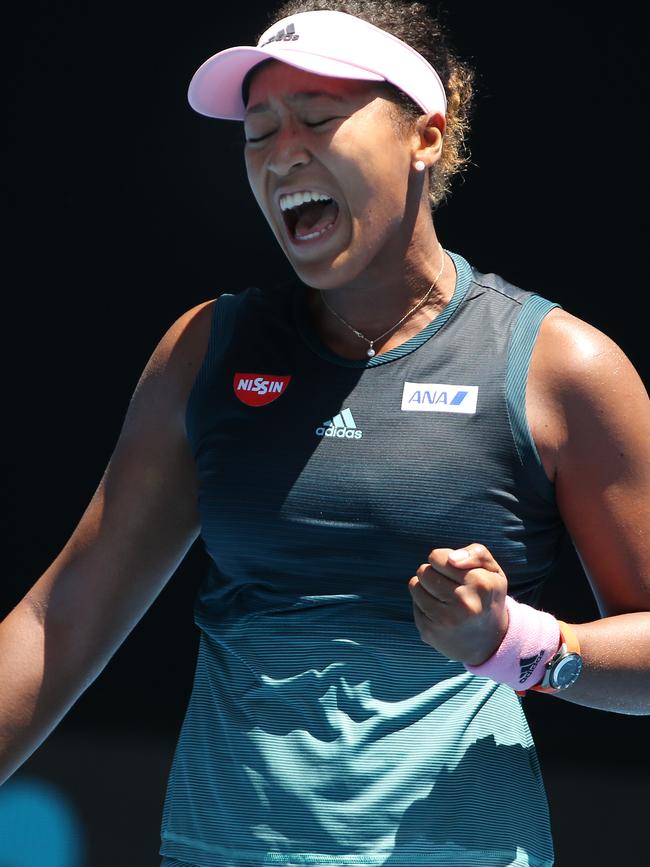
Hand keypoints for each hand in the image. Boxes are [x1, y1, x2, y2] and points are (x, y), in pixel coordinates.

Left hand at [408, 544, 509, 665]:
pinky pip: (414, 604)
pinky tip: (441, 613)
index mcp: (481, 584)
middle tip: (450, 585)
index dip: (443, 560)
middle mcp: (464, 603)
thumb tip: (451, 559)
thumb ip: (476, 553)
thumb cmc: (487, 597)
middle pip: (423, 571)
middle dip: (433, 573)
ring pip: (414, 585)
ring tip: (444, 597)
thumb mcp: (493, 571)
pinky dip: (423, 604)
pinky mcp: (429, 631)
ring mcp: (445, 619)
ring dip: (426, 588)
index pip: (436, 557)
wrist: (489, 642)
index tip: (454, 570)